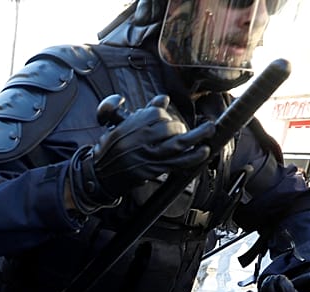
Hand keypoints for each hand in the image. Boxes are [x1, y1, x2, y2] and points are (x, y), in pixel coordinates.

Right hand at [77, 95, 210, 204]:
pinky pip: (178, 161)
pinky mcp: (153, 169)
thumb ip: (144, 110)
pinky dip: (193, 156)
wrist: (99, 174)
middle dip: (179, 127)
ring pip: (178, 142)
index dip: (164, 115)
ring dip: (198, 136)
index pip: (158, 113)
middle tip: (180, 131)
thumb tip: (163, 99)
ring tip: (209, 129)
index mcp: (133, 123)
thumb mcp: (121, 123)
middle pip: (170, 126)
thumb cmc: (110, 149)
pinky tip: (203, 150)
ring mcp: (148, 154)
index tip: (165, 120)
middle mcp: (141, 137)